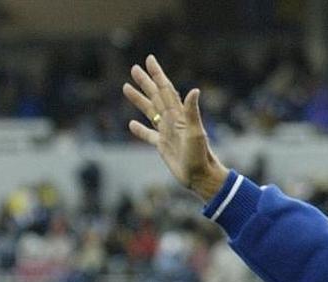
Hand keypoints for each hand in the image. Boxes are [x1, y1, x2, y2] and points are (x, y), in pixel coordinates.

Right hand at [122, 55, 228, 200]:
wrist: (201, 176)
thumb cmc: (200, 155)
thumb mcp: (196, 132)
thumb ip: (192, 112)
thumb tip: (194, 90)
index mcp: (178, 115)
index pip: (166, 90)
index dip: (157, 75)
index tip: (149, 60)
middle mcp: (172, 121)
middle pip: (156, 97)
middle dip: (146, 82)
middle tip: (134, 68)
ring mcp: (167, 133)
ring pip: (150, 112)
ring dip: (139, 100)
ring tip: (126, 87)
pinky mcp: (163, 146)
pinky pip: (148, 136)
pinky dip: (140, 130)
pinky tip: (131, 124)